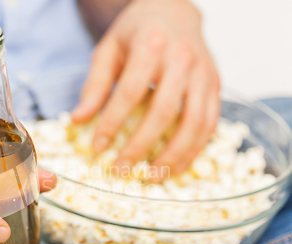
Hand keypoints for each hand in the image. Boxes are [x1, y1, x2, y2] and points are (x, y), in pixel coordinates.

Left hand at [72, 0, 219, 178]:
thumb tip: (77, 120)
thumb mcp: (108, 50)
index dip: (112, 123)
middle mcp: (182, 59)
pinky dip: (195, 149)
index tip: (97, 147)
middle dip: (140, 146)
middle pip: (163, 112)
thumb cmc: (137, 31)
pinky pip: (210, 123)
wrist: (174, 10)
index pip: (130, 92)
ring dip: (173, 155)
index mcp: (150, 46)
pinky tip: (176, 165)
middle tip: (121, 170)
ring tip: (152, 177)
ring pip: (194, 123)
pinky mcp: (215, 85)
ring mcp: (203, 74)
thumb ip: (94, 85)